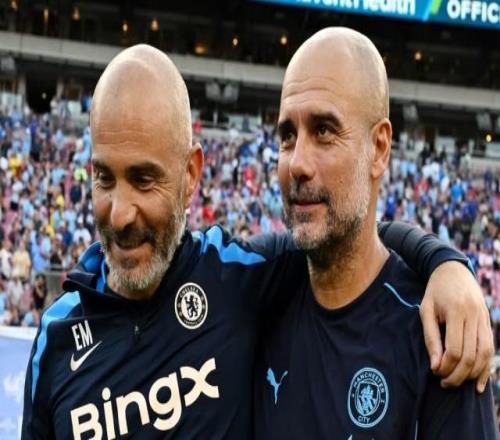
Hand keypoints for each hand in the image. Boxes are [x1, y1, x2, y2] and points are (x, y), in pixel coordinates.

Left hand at [420, 261, 493, 392]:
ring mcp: (485, 320)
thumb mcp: (426, 310)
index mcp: (456, 311)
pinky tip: (478, 384)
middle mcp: (475, 316)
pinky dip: (486, 368)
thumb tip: (436, 366)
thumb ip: (430, 337)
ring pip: (484, 355)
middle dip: (458, 374)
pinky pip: (491, 349)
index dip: (446, 365)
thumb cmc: (435, 292)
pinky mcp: (488, 323)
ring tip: (457, 383)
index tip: (435, 372)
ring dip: (472, 374)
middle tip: (444, 383)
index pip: (454, 349)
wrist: (454, 270)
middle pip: (471, 355)